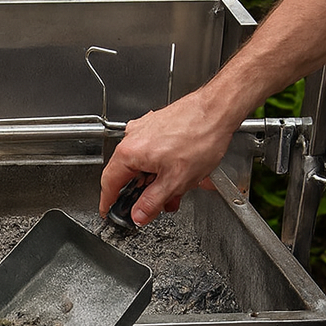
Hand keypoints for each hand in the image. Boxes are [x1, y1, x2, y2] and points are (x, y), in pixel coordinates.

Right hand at [98, 92, 246, 224]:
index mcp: (129, 152)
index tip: (109, 212)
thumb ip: (152, 203)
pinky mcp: (157, 125)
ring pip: (142, 163)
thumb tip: (138, 215)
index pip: (109, 184)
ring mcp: (144, 129)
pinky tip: (179, 171)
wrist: (218, 110)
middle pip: (127, 174)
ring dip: (156, 180)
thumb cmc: (201, 136)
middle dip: (142, 194)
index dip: (108, 203)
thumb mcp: (175, 182)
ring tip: (176, 189)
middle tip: (154, 207)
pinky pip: (152, 151)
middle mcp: (132, 137)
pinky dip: (162, 165)